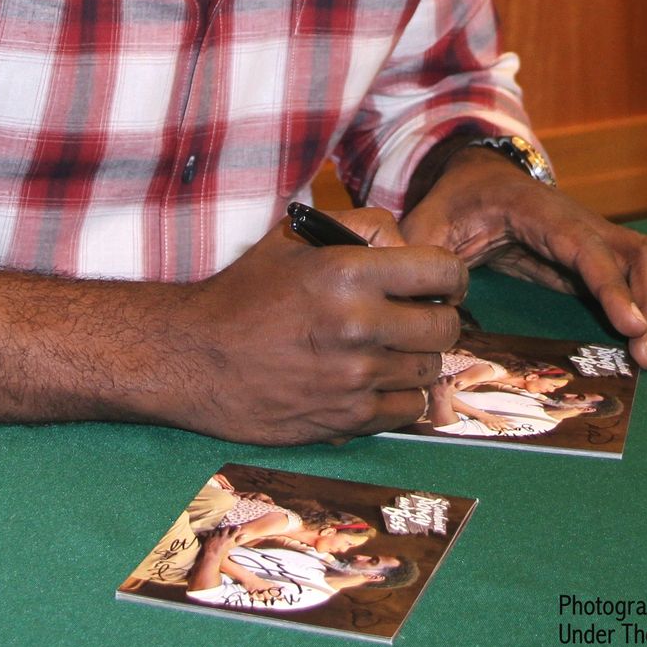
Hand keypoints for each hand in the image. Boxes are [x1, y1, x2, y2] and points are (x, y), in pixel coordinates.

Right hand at [180, 206, 466, 444]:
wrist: (194, 357)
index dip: (451, 276)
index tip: (442, 282)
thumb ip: (360, 227)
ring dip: (417, 356)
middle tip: (417, 315)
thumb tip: (408, 245)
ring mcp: (356, 377)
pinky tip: (375, 378)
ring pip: (431, 369)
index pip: (443, 271)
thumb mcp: (295, 237)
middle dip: (439, 317)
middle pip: (446, 325)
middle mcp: (359, 325)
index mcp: (349, 272)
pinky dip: (401, 394)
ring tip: (388, 346)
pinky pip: (409, 409)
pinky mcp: (348, 419)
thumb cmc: (245, 291)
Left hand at [400, 150, 646, 369]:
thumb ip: (421, 250)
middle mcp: (580, 221)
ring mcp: (596, 235)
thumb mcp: (429, 220)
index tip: (634, 326)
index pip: (588, 248)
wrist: (476, 173)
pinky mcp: (603, 253)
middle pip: (639, 253)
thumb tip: (425, 293)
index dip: (614, 287)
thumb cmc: (454, 201)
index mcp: (539, 212)